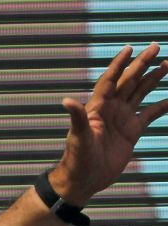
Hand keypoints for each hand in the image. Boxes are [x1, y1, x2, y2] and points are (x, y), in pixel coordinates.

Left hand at [53, 44, 167, 204]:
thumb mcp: (79, 137)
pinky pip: (150, 114)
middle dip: (141, 64)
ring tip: (166, 64)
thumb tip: (66, 100)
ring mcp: (122, 119)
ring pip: (141, 93)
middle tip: (155, 46)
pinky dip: (162, 106)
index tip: (129, 48)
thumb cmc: (77, 159)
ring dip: (153, 79)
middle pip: (129, 81)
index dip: (119, 64)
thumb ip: (77, 118)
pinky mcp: (132, 132)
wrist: (85, 179)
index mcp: (98, 107)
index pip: (110, 80)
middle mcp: (111, 109)